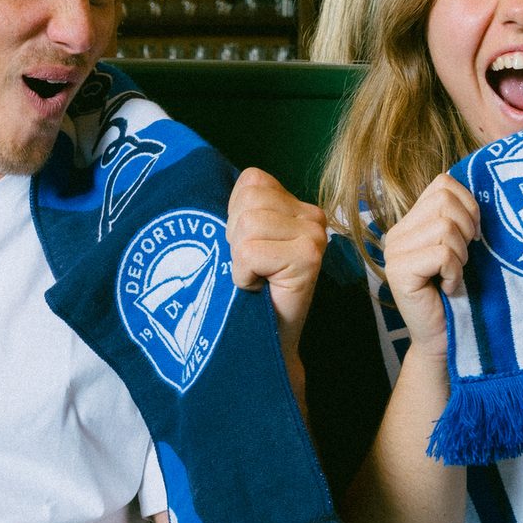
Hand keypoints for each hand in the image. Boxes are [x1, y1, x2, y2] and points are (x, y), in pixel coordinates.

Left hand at [226, 167, 327, 369]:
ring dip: (239, 258)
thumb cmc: (250, 291)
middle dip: (236, 237)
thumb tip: (208, 181)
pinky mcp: (308, 257)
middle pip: (249, 200)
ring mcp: (314, 235)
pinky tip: (259, 287)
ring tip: (256, 276)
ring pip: (248, 224)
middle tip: (252, 267)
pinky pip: (250, 252)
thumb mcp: (243, 239)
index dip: (235, 216)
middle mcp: (313, 216)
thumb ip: (242, 210)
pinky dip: (243, 274)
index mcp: (297, 204)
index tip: (247, 248)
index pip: (253, 181)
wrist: (268, 341)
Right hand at [382, 173, 481, 357]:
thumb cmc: (460, 293)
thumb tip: (480, 184)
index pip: (443, 183)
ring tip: (454, 275)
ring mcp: (394, 252)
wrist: (446, 338)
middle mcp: (397, 233)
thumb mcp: (463, 247)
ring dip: (461, 255)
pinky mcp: (399, 272)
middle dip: (467, 229)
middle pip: (445, 200)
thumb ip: (461, 217)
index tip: (474, 237)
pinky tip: (449, 288)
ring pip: (445, 226)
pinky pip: (442, 253)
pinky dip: (455, 272)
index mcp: (411, 222)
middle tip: (464, 259)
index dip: (469, 206)